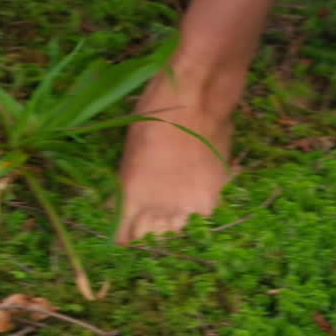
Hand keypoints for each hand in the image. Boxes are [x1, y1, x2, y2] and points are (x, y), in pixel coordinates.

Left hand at [116, 73, 234, 243]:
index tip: (122, 230)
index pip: (124, 234)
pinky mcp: (213, 197)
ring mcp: (190, 206)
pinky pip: (200, 209)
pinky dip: (196, 200)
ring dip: (172, 217)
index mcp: (133, 198)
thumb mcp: (130, 153)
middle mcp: (160, 209)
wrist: (197, 100)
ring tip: (170, 198)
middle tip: (147, 211)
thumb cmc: (153, 117)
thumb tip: (127, 203)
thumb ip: (130, 186)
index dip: (122, 233)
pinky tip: (193, 184)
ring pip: (178, 225)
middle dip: (148, 225)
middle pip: (153, 234)